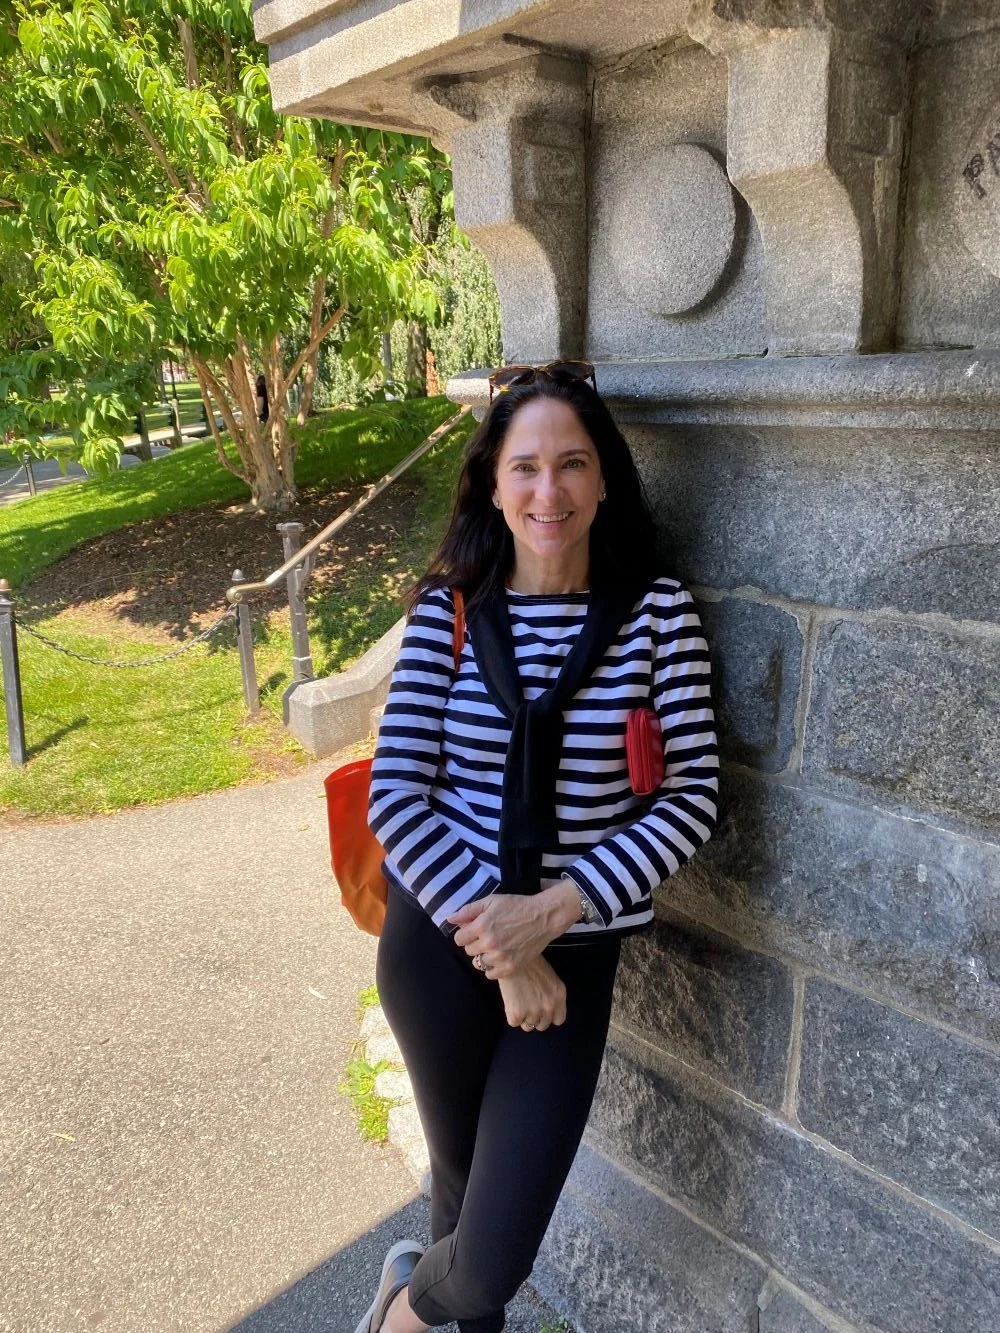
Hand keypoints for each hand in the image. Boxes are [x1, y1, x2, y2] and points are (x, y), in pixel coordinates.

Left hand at [447, 881, 580, 977]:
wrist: (543, 917)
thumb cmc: (517, 906)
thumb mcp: (492, 901)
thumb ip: (469, 910)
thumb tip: (450, 919)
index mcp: (482, 926)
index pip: (459, 939)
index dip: (465, 933)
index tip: (474, 931)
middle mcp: (489, 943)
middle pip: (468, 951)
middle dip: (475, 943)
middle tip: (488, 937)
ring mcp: (500, 957)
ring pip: (478, 963)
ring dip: (483, 956)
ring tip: (495, 947)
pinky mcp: (510, 967)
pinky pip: (490, 974)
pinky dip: (492, 968)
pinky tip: (499, 958)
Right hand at [497, 956, 566, 1031]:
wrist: (510, 956)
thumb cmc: (529, 963)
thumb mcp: (549, 978)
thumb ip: (551, 995)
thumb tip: (545, 1008)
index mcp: (559, 995)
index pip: (559, 1020)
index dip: (549, 1016)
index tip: (542, 1011)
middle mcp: (548, 1006)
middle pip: (543, 1025)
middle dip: (535, 1018)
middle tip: (527, 1005)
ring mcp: (533, 1011)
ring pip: (528, 1027)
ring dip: (523, 1017)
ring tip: (518, 1002)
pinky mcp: (516, 1013)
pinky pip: (514, 1023)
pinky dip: (511, 1015)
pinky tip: (510, 1000)